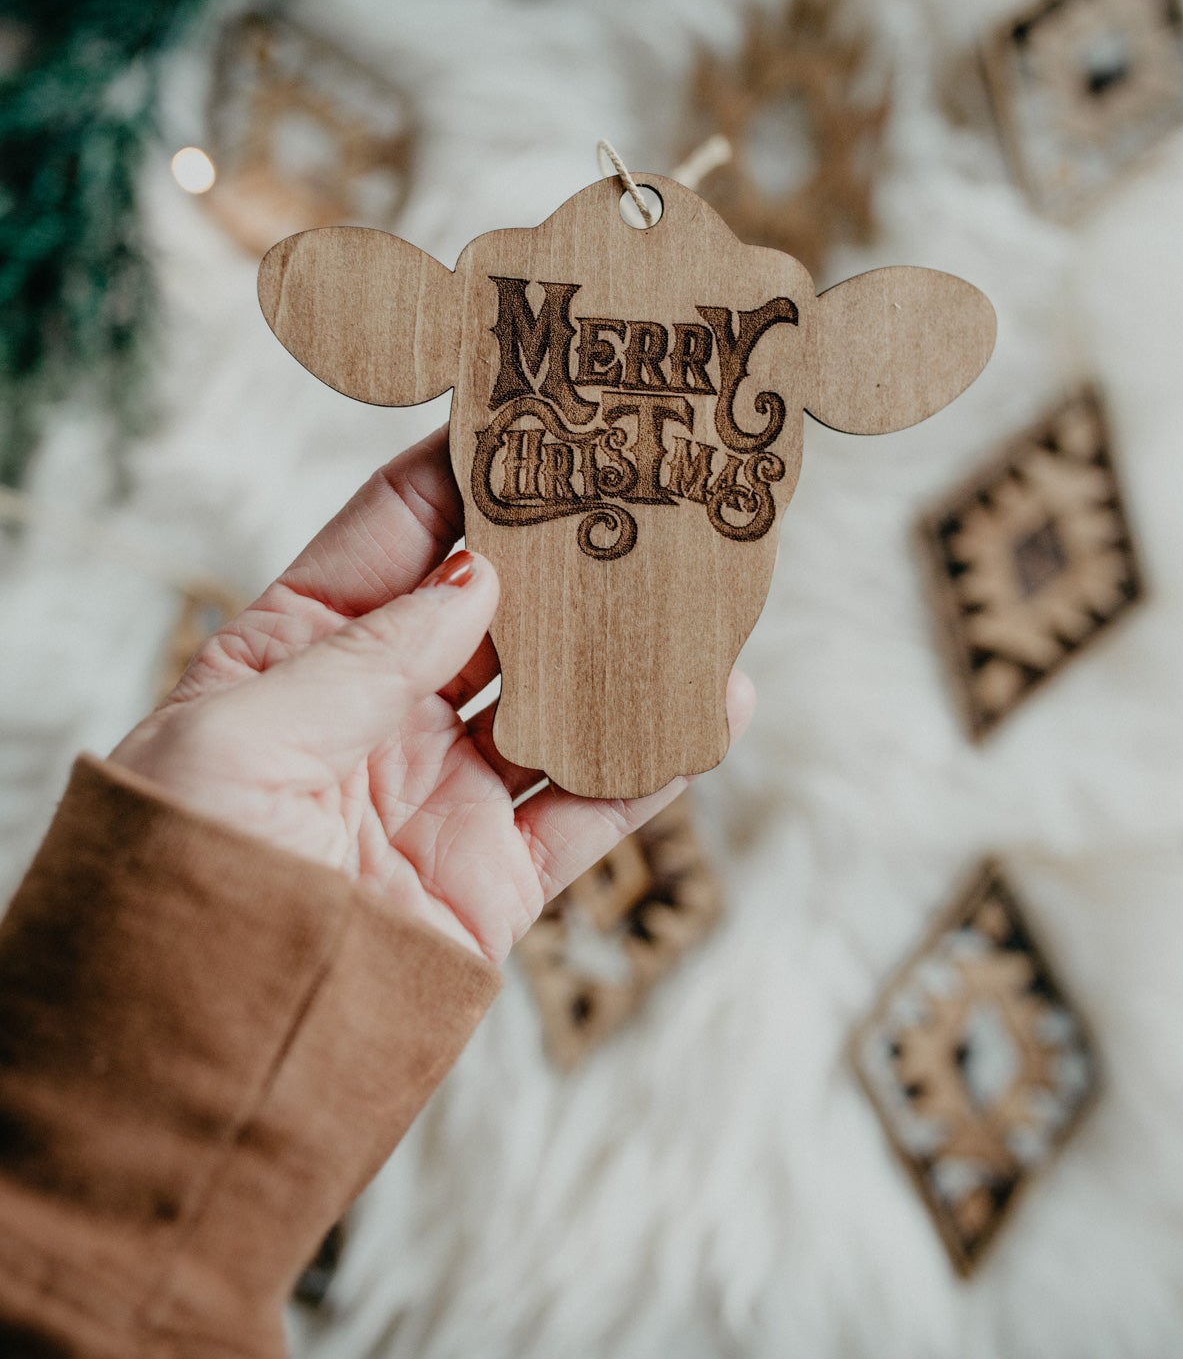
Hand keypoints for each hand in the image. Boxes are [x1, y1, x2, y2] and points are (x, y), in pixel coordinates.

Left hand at [111, 428, 754, 965]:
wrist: (189, 1070)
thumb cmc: (175, 882)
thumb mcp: (242, 735)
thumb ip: (370, 653)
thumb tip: (478, 579)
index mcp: (293, 652)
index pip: (397, 532)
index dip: (468, 469)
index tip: (543, 408)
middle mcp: (376, 712)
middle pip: (496, 607)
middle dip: (568, 548)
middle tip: (648, 486)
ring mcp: (440, 793)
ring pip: (557, 699)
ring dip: (628, 648)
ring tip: (702, 587)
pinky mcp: (491, 882)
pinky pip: (589, 808)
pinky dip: (653, 760)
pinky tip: (710, 707)